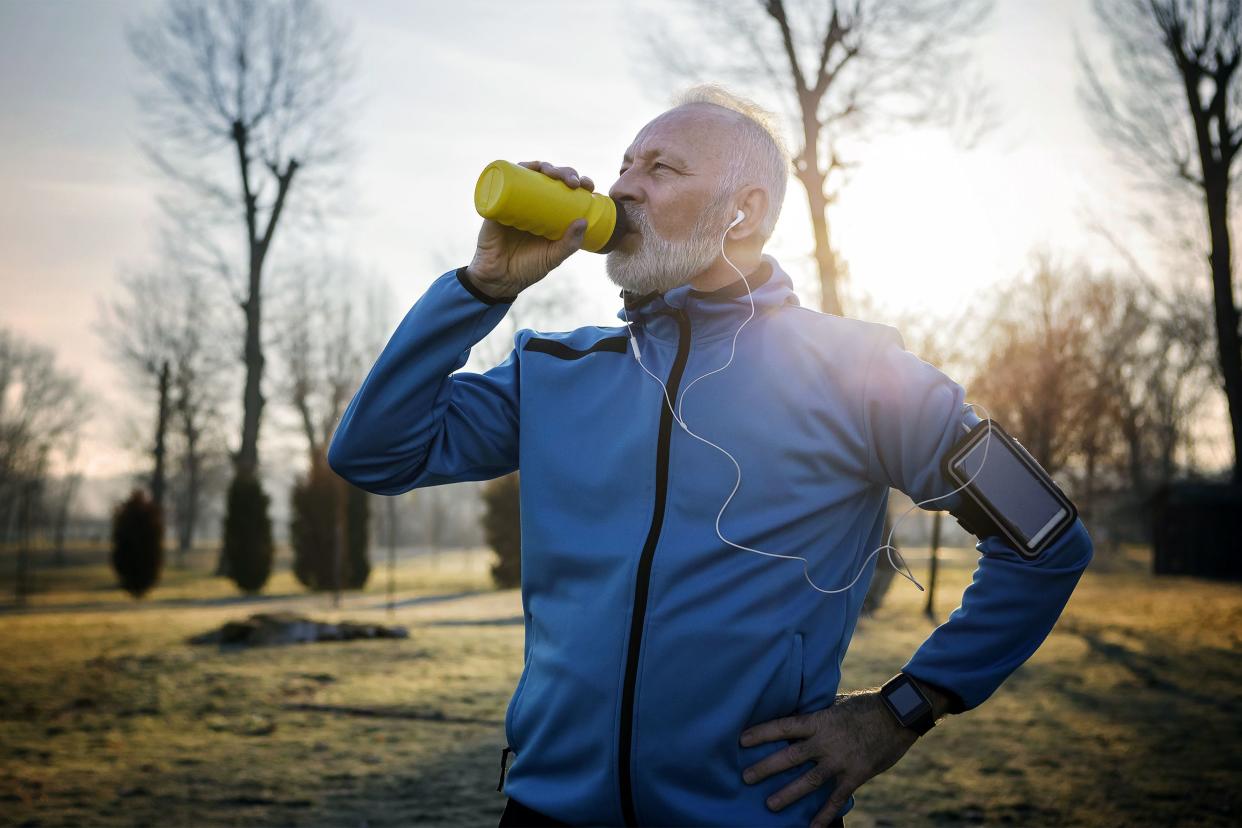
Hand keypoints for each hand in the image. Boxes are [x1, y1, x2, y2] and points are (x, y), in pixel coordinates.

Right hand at [466, 160, 594, 298]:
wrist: (499, 280)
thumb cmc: (528, 268)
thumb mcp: (553, 256)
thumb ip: (569, 244)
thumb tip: (584, 221)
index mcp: (548, 211)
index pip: (564, 188)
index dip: (577, 180)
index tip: (588, 186)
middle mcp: (531, 202)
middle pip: (548, 177)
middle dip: (564, 172)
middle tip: (573, 183)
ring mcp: (513, 201)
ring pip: (527, 173)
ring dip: (542, 166)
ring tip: (553, 175)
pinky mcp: (495, 204)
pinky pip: (501, 182)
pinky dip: (511, 170)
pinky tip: (524, 167)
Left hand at [739, 689, 920, 827]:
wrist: (898, 715)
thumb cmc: (866, 706)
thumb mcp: (837, 704)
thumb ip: (818, 714)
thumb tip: (798, 716)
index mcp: (819, 720)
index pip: (784, 726)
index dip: (762, 733)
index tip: (741, 740)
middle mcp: (826, 742)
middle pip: (790, 757)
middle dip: (766, 768)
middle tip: (746, 777)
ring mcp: (840, 761)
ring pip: (809, 781)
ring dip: (788, 794)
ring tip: (770, 805)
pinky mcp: (856, 775)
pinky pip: (837, 798)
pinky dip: (825, 814)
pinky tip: (812, 826)